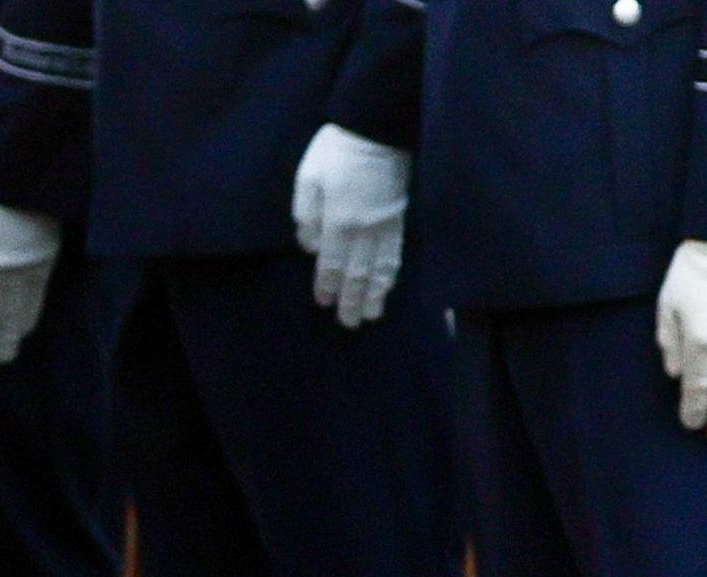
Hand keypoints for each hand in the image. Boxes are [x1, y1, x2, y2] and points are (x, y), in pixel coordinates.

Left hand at [289, 125, 407, 328]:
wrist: (378, 124)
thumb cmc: (337, 149)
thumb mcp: (308, 178)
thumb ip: (306, 215)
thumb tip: (309, 247)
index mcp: (338, 221)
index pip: (331, 263)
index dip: (327, 286)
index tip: (324, 303)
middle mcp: (364, 229)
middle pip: (358, 272)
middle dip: (353, 300)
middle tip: (350, 323)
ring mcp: (386, 223)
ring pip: (380, 267)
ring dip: (375, 293)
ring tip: (372, 314)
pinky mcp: (400, 214)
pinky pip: (396, 251)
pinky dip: (391, 273)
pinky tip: (389, 284)